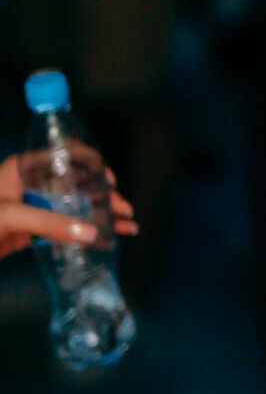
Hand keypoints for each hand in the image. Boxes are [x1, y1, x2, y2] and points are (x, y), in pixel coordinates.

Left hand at [0, 154, 136, 260]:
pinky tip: (105, 238)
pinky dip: (85, 232)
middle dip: (103, 196)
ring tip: (126, 226)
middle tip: (124, 210)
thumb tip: (91, 232)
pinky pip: (65, 226)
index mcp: (24, 168)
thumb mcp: (11, 217)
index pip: (66, 155)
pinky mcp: (32, 228)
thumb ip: (50, 224)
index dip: (92, 165)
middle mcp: (31, 183)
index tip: (109, 181)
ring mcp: (32, 205)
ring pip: (75, 205)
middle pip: (76, 182)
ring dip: (100, 215)